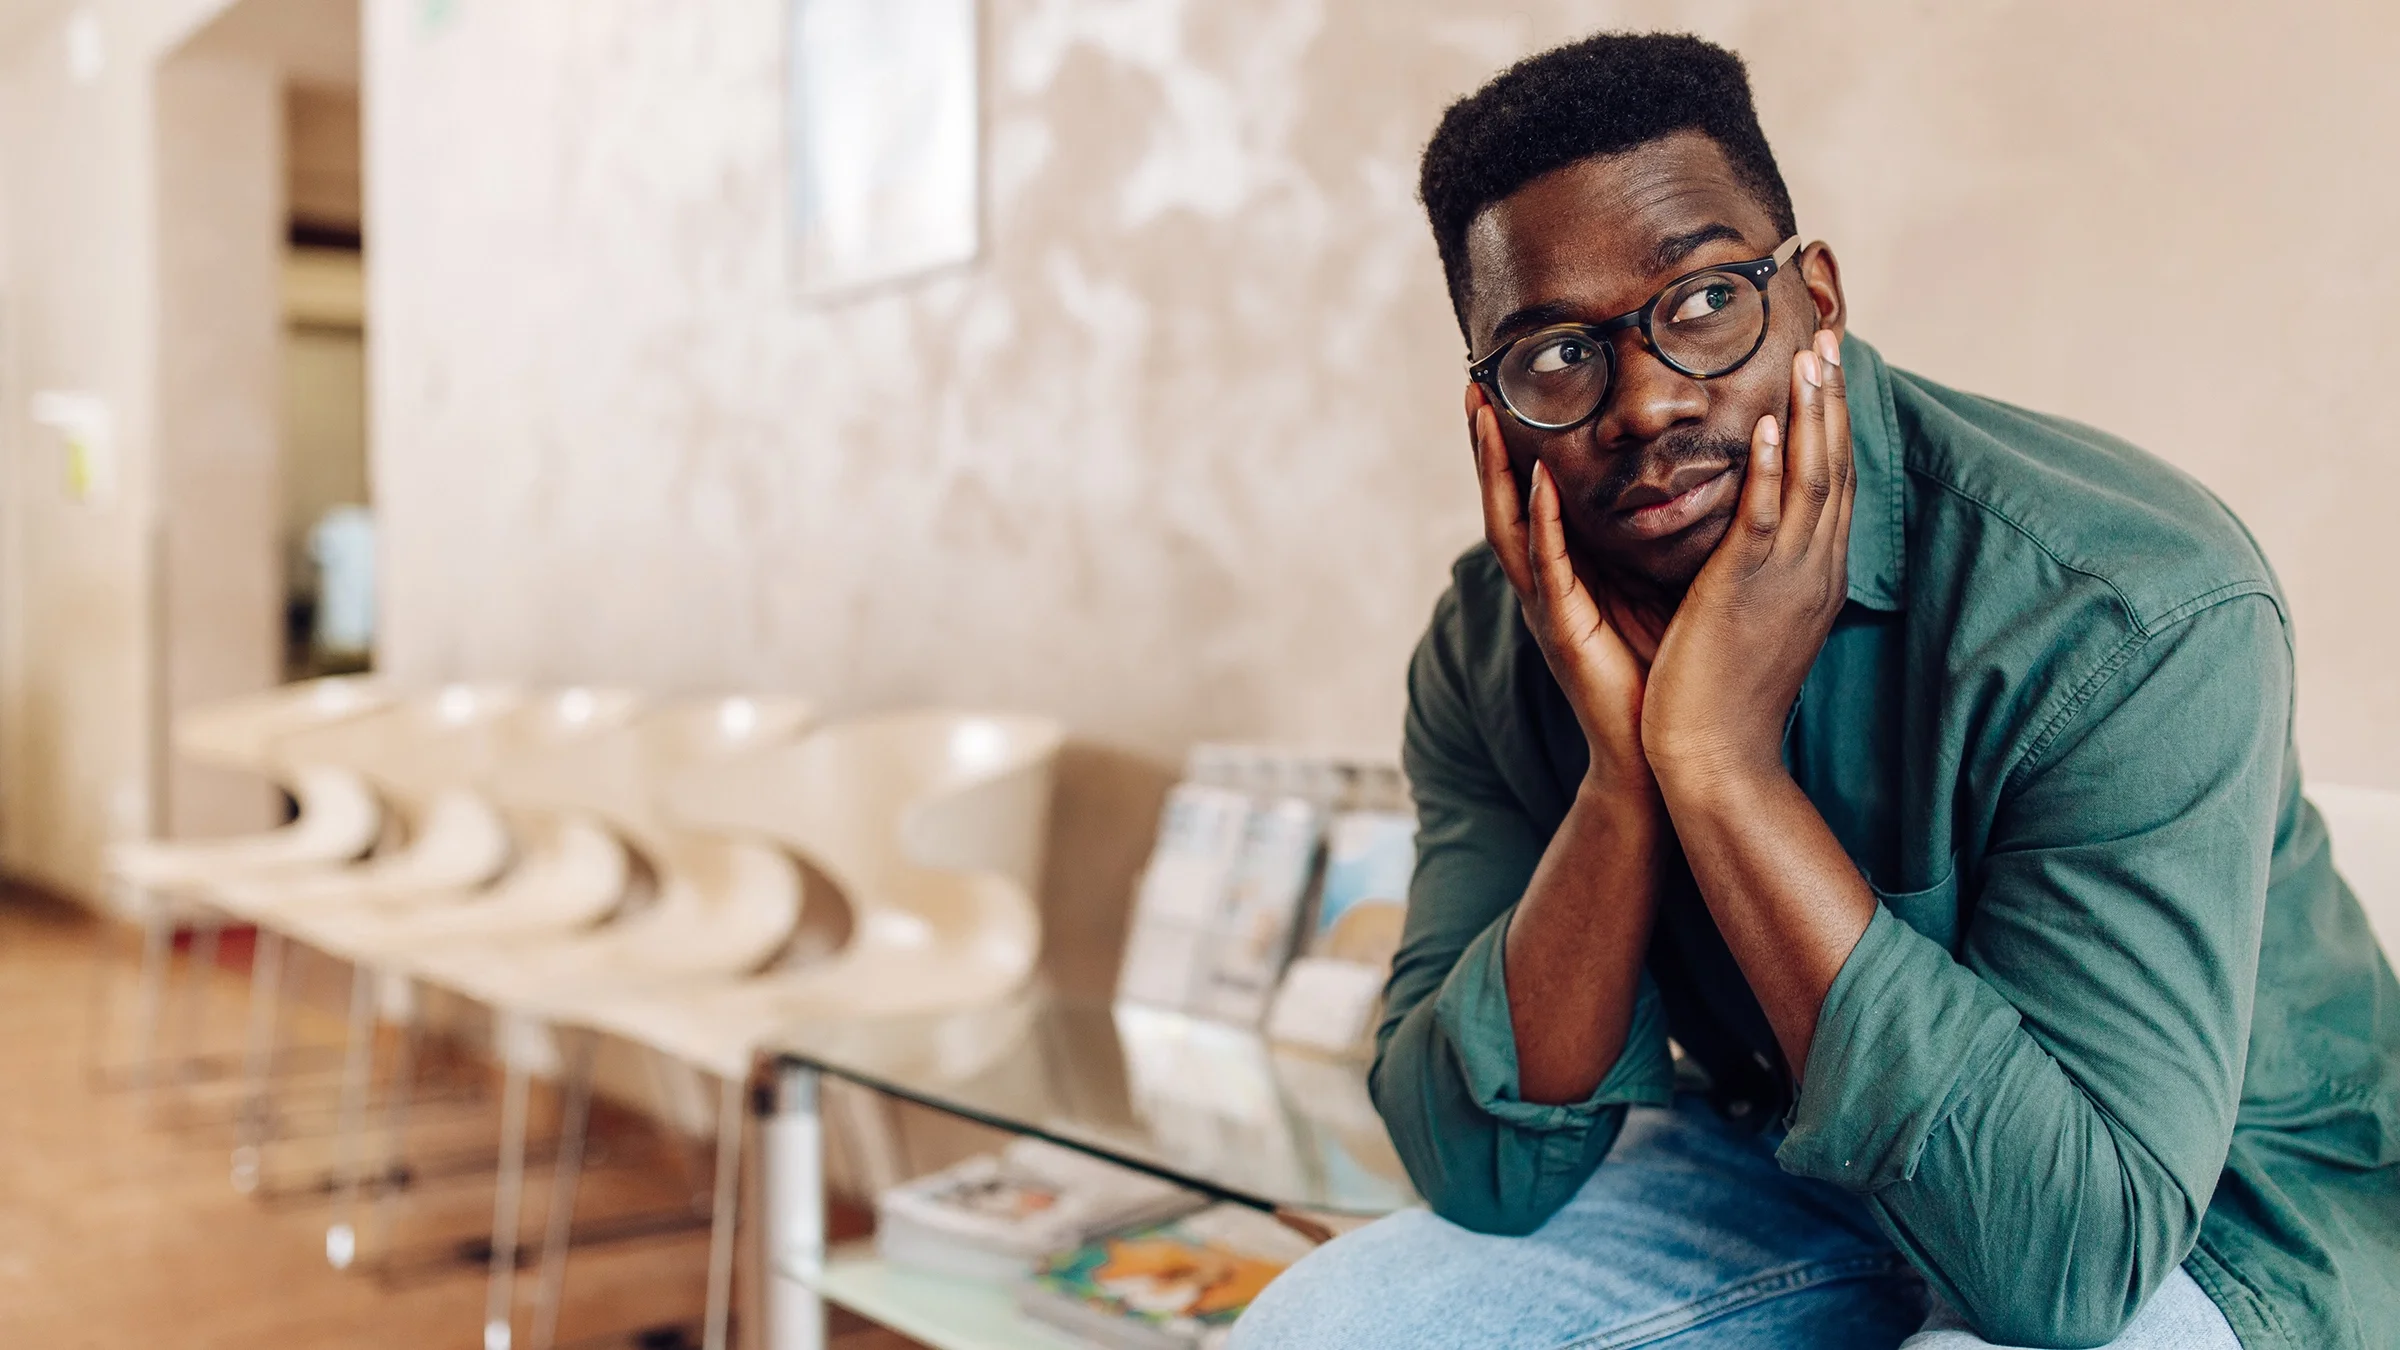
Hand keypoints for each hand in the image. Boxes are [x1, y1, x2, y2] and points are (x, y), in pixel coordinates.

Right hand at [1470, 384, 1665, 793]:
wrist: (1667, 751)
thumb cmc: (1667, 671)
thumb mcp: (1658, 586)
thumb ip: (1652, 538)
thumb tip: (1685, 473)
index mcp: (1565, 574)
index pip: (1529, 496)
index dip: (1510, 446)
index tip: (1503, 391)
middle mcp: (1544, 586)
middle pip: (1501, 501)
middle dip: (1483, 445)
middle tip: (1471, 385)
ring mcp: (1547, 608)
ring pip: (1508, 526)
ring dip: (1493, 470)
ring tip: (1483, 416)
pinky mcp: (1564, 631)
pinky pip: (1548, 568)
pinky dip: (1542, 523)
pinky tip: (1539, 483)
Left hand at [1642, 331, 1855, 789]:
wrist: (1718, 759)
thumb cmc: (1725, 694)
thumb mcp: (1755, 619)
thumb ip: (1759, 572)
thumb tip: (1751, 539)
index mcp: (1815, 574)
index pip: (1832, 481)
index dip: (1834, 420)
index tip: (1832, 366)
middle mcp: (1814, 569)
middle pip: (1833, 468)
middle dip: (1835, 399)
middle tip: (1834, 332)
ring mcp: (1786, 580)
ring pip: (1809, 482)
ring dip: (1811, 415)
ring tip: (1814, 355)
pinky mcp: (1746, 593)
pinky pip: (1762, 520)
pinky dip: (1767, 470)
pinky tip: (1765, 425)